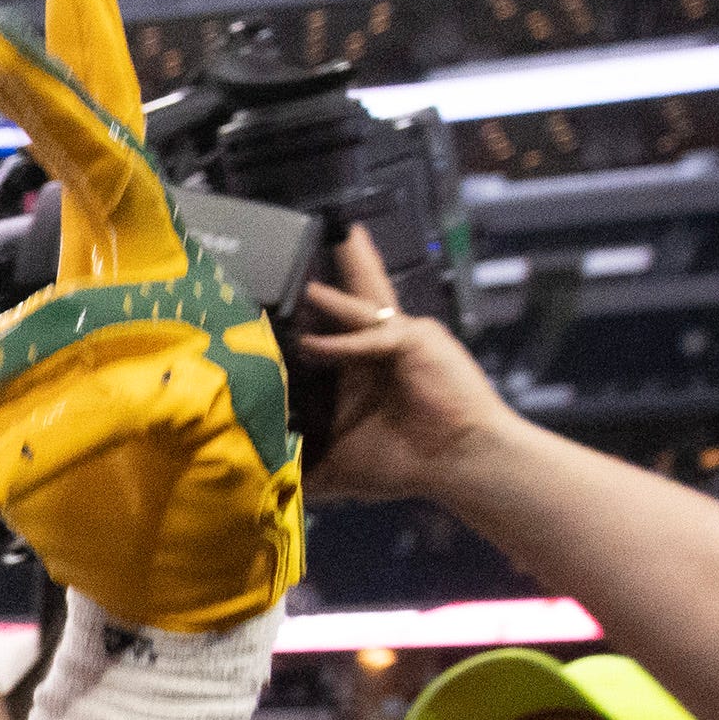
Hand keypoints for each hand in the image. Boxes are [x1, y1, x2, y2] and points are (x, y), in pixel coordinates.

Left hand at [0, 0, 302, 631]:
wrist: (180, 586)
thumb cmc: (104, 483)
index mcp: (121, 267)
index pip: (99, 146)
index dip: (83, 59)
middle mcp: (169, 284)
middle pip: (114, 176)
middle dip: (63, 104)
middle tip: (1, 43)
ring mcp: (202, 343)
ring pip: (76, 331)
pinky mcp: (216, 414)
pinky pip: (110, 420)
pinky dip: (29, 455)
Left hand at [284, 224, 526, 510]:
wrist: (460, 463)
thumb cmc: (405, 464)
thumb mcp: (337, 466)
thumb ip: (300, 466)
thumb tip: (259, 483)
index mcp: (361, 368)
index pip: (333, 328)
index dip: (312, 311)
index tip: (278, 296)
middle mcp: (381, 345)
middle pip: (355, 297)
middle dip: (342, 267)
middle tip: (319, 236)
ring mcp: (401, 338)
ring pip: (363, 301)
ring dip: (343, 278)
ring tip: (324, 251)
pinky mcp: (415, 340)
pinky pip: (371, 336)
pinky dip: (341, 343)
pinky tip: (312, 345)